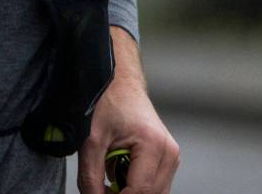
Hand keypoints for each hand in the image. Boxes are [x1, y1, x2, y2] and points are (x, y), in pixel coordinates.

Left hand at [76, 27, 178, 193]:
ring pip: (155, 192)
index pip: (141, 192)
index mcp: (154, 145)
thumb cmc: (106, 102)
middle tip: (100, 188)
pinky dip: (136, 185)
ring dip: (131, 191)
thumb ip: (91, 176)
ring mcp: (171, 155)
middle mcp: (169, 152)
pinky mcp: (167, 156)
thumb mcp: (90, 140)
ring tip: (109, 173)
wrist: (119, 80)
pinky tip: (118, 170)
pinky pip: (155, 183)